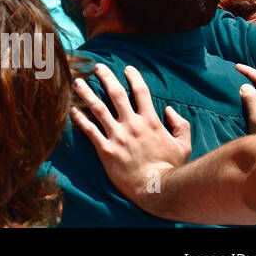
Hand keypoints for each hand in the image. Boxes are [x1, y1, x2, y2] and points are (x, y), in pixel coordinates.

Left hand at [70, 63, 191, 207]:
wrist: (156, 188)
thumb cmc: (171, 168)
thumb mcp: (183, 145)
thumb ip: (181, 125)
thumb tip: (170, 110)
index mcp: (151, 121)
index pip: (141, 92)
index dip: (134, 77)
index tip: (127, 68)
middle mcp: (132, 125)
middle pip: (116, 94)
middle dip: (106, 77)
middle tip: (97, 67)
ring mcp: (117, 136)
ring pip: (98, 108)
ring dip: (87, 93)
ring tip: (78, 82)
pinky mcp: (106, 149)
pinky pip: (89, 130)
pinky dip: (79, 118)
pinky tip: (72, 109)